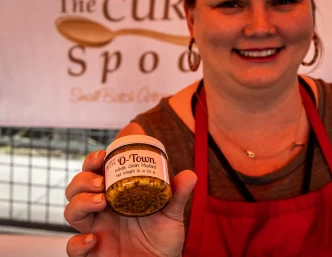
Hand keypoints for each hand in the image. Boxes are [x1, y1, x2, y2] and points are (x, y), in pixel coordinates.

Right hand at [64, 150, 196, 256]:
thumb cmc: (163, 238)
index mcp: (115, 196)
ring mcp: (95, 231)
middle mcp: (101, 211)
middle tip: (100, 182)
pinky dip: (77, 242)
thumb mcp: (171, 213)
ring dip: (80, 203)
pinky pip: (73, 248)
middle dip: (83, 180)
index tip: (102, 156)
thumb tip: (190, 174)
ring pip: (71, 212)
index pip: (96, 173)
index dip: (92, 162)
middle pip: (77, 189)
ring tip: (100, 201)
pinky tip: (94, 239)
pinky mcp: (93, 253)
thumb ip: (177, 194)